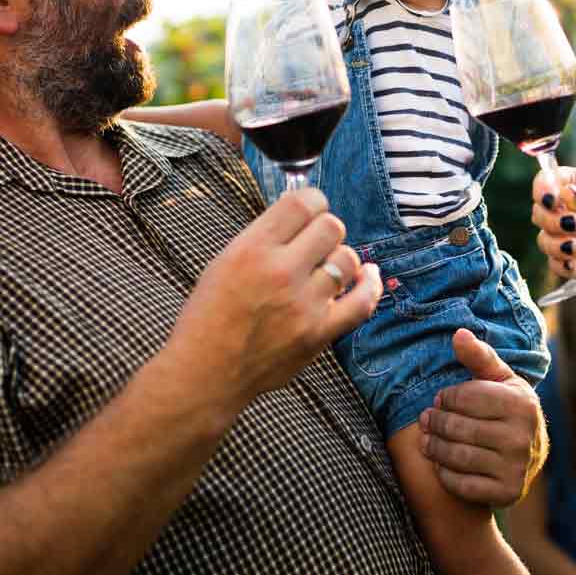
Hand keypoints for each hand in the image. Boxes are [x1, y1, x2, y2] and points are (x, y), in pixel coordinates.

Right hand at [173, 188, 381, 410]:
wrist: (205, 373)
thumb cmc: (210, 315)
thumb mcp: (225, 260)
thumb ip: (264, 235)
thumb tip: (302, 209)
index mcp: (252, 249)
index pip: (304, 202)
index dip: (312, 201)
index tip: (310, 210)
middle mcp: (280, 272)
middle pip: (332, 227)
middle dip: (325, 230)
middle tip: (313, 244)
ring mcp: (303, 305)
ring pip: (348, 259)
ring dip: (338, 259)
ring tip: (322, 269)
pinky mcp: (318, 334)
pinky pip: (363, 302)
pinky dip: (370, 285)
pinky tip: (367, 276)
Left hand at [417, 329, 547, 505]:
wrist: (532, 454)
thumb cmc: (507, 408)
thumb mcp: (500, 379)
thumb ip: (479, 356)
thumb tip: (458, 334)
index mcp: (521, 404)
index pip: (467, 398)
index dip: (446, 397)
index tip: (440, 399)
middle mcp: (522, 437)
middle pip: (459, 428)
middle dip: (436, 421)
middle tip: (427, 419)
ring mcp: (516, 468)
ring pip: (457, 456)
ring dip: (434, 447)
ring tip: (427, 439)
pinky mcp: (507, 493)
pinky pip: (462, 485)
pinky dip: (444, 474)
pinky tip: (440, 463)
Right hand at [531, 167, 575, 293]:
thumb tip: (565, 194)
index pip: (548, 179)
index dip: (543, 187)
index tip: (551, 198)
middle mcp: (567, 209)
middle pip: (540, 210)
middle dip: (550, 219)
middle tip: (572, 225)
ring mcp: (566, 235)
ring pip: (543, 238)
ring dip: (554, 244)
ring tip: (575, 249)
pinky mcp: (570, 259)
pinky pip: (554, 263)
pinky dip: (560, 264)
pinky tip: (575, 266)